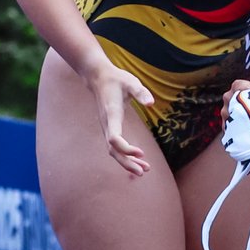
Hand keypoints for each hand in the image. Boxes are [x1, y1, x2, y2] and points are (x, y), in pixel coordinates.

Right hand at [85, 60, 156, 177]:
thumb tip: (151, 103)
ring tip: (144, 169)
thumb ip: (141, 92)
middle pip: (113, 150)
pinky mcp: (109, 128)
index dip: (126, 148)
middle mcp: (106, 124)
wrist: (99, 77)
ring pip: (113, 151)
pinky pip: (115, 146)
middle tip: (143, 171)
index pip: (114, 138)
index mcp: (112, 114)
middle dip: (127, 162)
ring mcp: (106, 127)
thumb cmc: (117, 79)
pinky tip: (138, 159)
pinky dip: (125, 155)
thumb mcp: (131, 82)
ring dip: (127, 161)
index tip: (141, 153)